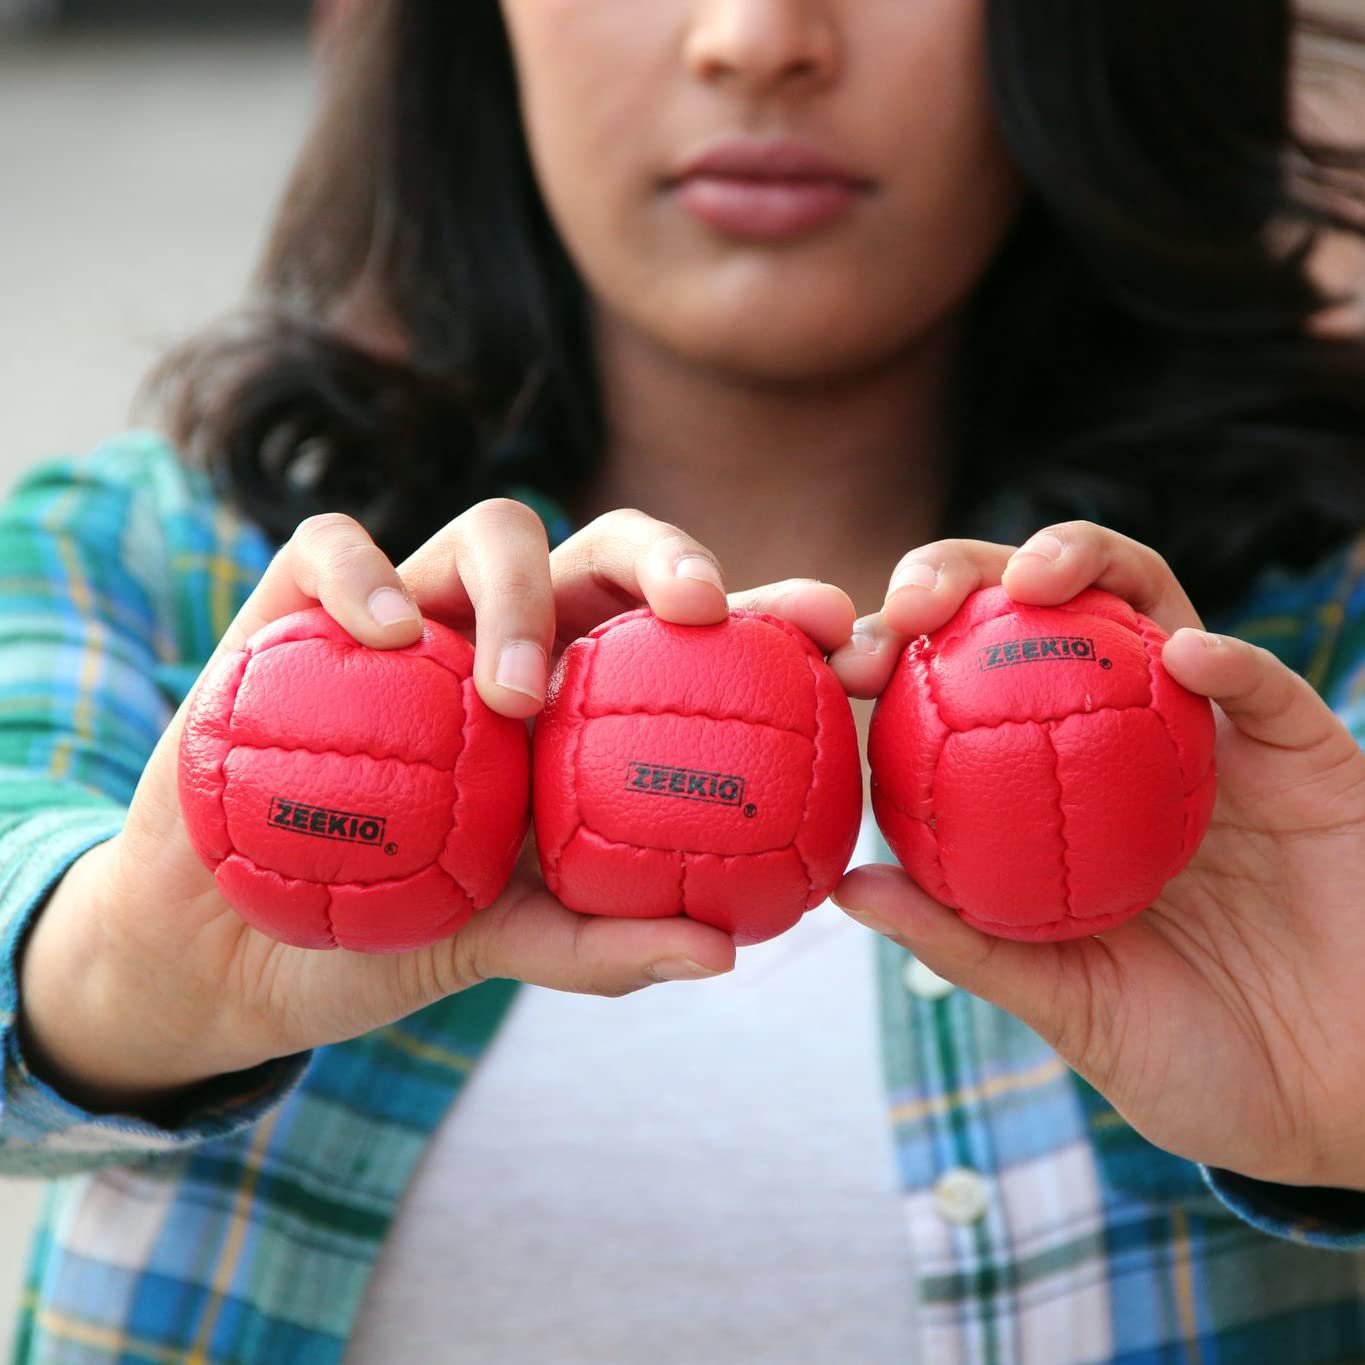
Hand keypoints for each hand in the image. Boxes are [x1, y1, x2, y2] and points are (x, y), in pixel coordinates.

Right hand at [23, 503, 855, 1104]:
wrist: (231, 947)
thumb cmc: (388, 932)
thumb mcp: (506, 943)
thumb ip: (605, 942)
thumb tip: (728, 955)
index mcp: (577, 703)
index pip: (685, 638)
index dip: (773, 621)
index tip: (849, 639)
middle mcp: (508, 642)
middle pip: (605, 551)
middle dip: (670, 557)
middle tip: (706, 610)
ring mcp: (410, 616)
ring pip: (488, 530)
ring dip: (518, 589)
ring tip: (517, 692)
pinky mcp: (297, 611)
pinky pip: (331, 550)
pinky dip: (362, 575)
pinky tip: (393, 637)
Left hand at [823, 520, 1364, 1190]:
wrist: (1337, 1102)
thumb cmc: (1198, 1061)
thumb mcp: (1065, 1003)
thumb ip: (964, 941)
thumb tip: (847, 885)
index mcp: (1060, 793)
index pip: (969, 689)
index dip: (907, 651)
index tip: (849, 658)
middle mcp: (1125, 745)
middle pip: (1043, 618)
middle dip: (971, 574)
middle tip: (916, 597)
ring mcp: (1213, 740)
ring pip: (1150, 609)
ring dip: (1088, 565)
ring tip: (1031, 578)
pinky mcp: (1306, 754)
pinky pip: (1268, 689)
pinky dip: (1231, 662)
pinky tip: (1182, 659)